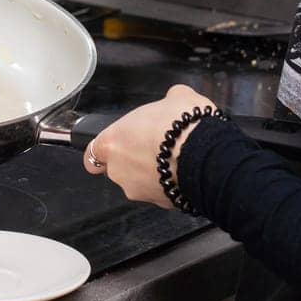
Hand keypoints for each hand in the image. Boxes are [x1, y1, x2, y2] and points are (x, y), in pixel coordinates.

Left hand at [85, 85, 218, 207]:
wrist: (207, 156)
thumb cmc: (182, 125)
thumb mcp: (175, 97)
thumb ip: (165, 101)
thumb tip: (173, 98)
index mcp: (113, 142)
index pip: (93, 153)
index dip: (105, 150)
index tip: (116, 146)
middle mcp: (120, 171)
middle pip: (118, 169)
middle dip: (133, 160)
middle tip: (154, 146)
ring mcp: (139, 190)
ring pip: (139, 182)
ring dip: (151, 173)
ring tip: (174, 158)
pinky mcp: (160, 203)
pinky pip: (160, 192)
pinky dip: (169, 183)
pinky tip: (185, 171)